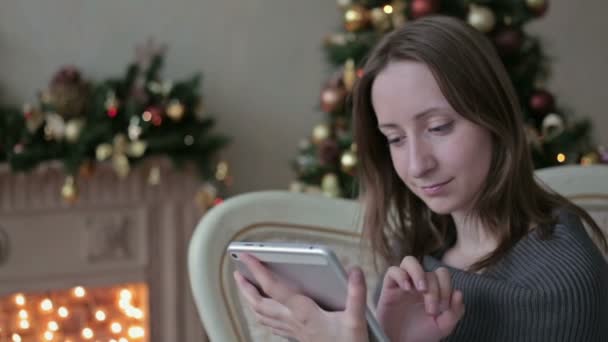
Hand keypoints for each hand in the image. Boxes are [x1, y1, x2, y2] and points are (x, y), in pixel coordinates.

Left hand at [233, 254, 368, 341]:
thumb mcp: (356, 320)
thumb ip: (356, 294)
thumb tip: (354, 271)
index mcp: (304, 312)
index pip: (274, 287)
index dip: (258, 270)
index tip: (246, 257)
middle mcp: (293, 321)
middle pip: (259, 303)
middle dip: (246, 287)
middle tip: (237, 272)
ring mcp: (292, 330)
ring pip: (261, 315)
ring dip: (250, 299)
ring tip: (244, 287)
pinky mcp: (295, 336)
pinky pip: (271, 324)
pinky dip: (261, 314)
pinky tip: (262, 310)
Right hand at [376, 256, 464, 341]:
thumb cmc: (422, 334)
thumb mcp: (443, 326)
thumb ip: (455, 312)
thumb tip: (458, 292)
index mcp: (433, 289)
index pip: (442, 274)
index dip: (446, 287)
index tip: (443, 308)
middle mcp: (418, 284)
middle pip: (430, 271)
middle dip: (435, 290)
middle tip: (431, 310)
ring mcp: (403, 284)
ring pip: (409, 261)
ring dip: (418, 273)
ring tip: (421, 289)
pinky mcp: (389, 288)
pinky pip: (392, 271)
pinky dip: (401, 276)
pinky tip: (407, 289)